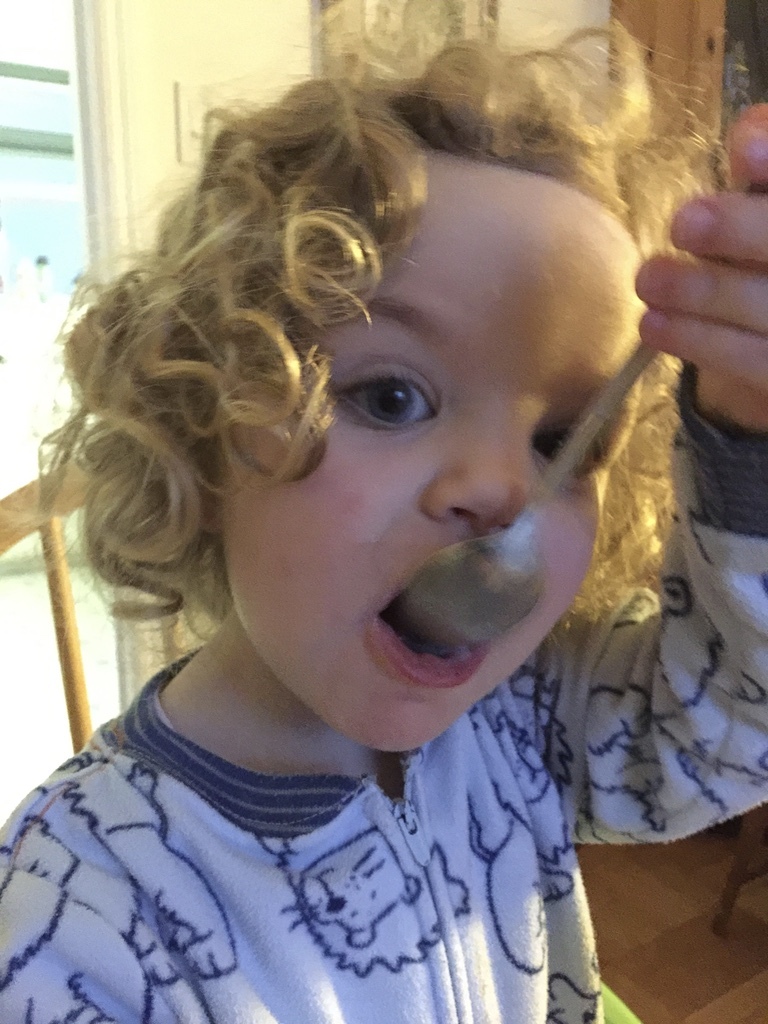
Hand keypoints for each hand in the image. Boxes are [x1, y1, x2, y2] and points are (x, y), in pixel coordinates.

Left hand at [635, 105, 767, 433]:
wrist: (766, 335)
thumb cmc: (765, 252)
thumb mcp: (765, 206)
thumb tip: (748, 134)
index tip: (742, 147)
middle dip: (744, 230)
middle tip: (683, 222)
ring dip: (705, 292)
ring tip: (649, 277)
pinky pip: (754, 362)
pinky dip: (698, 341)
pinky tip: (652, 324)